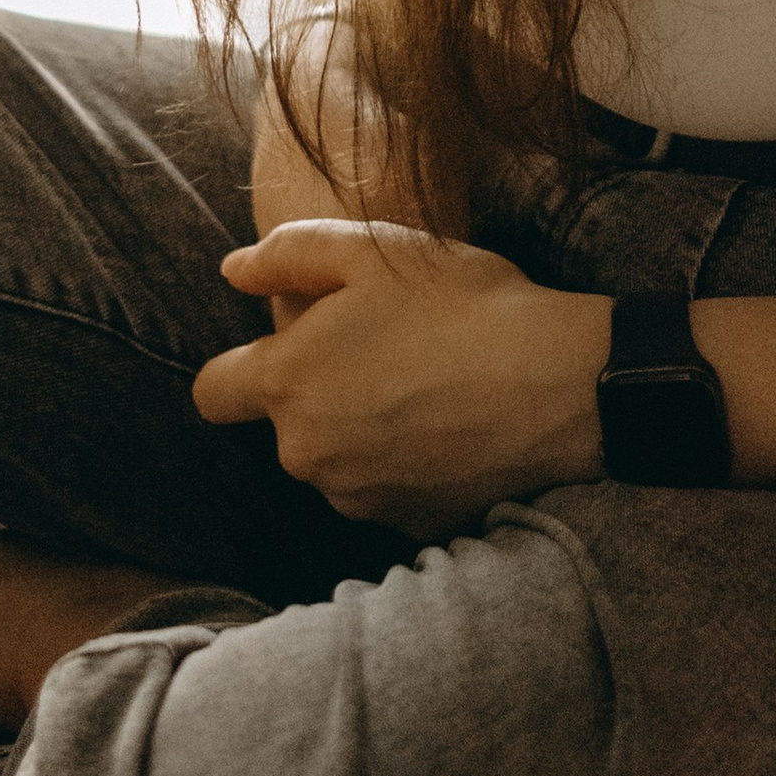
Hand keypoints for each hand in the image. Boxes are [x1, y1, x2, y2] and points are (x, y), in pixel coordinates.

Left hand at [192, 222, 608, 538]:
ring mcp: (361, 499)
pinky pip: (384, 490)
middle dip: (313, 390)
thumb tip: (232, 272)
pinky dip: (403, 464)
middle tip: (380, 346)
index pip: (212, 394)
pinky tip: (448, 424)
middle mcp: (311, 456)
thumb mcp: (366, 249)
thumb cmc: (462, 306)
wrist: (563, 384)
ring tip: (422, 382)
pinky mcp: (411, 525)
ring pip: (334, 460)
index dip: (236, 369)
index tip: (282, 350)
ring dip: (358, 430)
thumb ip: (283, 255)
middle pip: (284, 424)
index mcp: (288, 385)